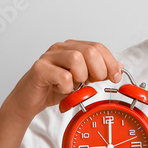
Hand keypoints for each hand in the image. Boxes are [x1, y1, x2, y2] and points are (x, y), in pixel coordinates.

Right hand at [4, 40, 123, 122]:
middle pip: (90, 50)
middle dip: (99, 70)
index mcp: (73, 47)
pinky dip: (67, 87)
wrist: (29, 101)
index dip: (110, 62)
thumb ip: (98, 71)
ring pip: (76, 58)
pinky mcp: (39, 69)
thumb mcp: (82, 80)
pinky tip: (62, 90)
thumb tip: (118, 67)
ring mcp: (49, 57)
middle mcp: (61, 48)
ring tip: (75, 85)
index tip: (115, 77)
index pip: (98, 47)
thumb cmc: (54, 89)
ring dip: (81, 77)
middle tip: (94, 82)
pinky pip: (62, 76)